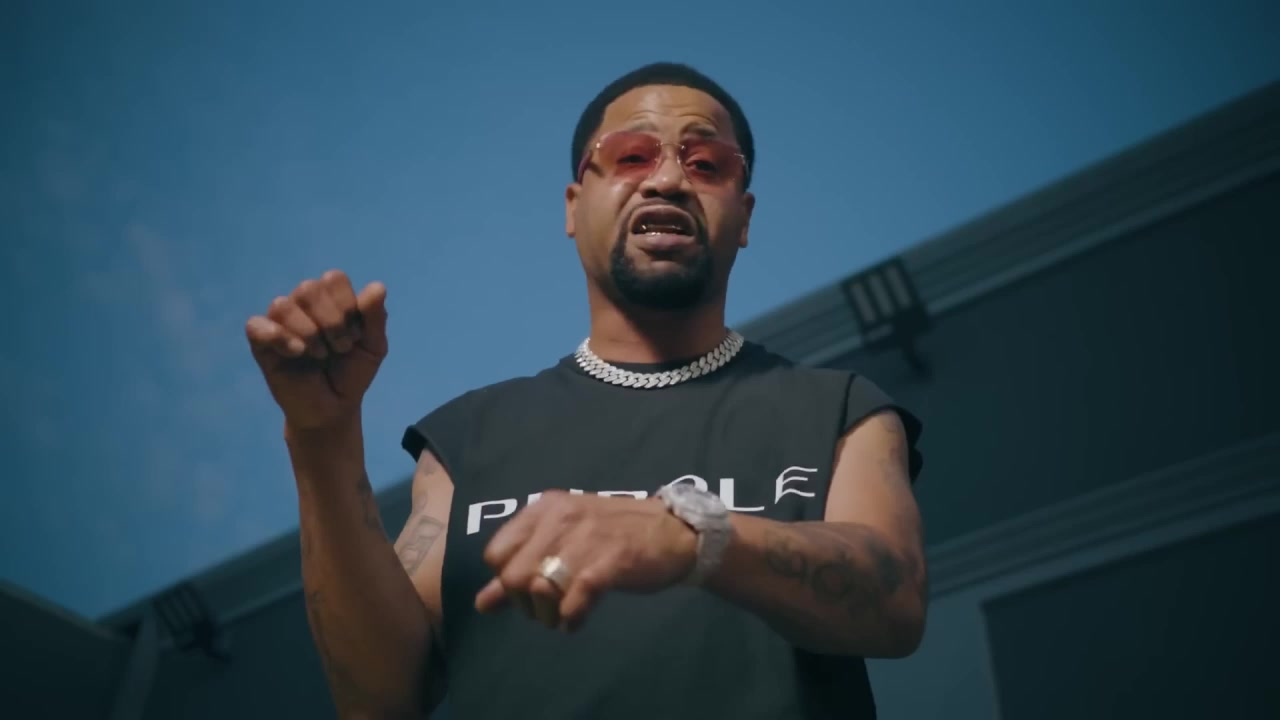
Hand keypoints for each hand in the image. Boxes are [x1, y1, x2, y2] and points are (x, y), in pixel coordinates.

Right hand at [245, 270, 388, 430]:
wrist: (334, 408)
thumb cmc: (352, 374)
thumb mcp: (373, 347)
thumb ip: (375, 317)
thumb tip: (378, 287)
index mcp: (330, 299)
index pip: (332, 278)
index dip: (346, 305)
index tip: (355, 335)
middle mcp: (302, 305)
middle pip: (307, 288)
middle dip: (331, 321)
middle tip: (340, 348)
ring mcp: (280, 323)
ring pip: (282, 305)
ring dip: (308, 332)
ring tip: (320, 355)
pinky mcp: (261, 344)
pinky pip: (255, 325)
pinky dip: (278, 337)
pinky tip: (297, 353)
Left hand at [475, 492, 697, 631]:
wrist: (674, 531)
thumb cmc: (614, 536)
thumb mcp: (564, 542)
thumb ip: (521, 568)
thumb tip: (482, 603)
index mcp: (544, 508)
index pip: (495, 553)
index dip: (505, 581)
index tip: (528, 591)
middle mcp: (560, 518)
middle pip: (513, 576)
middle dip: (524, 604)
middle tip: (546, 609)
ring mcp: (585, 538)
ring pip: (539, 589)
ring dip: (547, 615)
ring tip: (563, 616)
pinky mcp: (609, 561)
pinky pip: (573, 600)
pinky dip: (571, 618)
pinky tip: (578, 620)